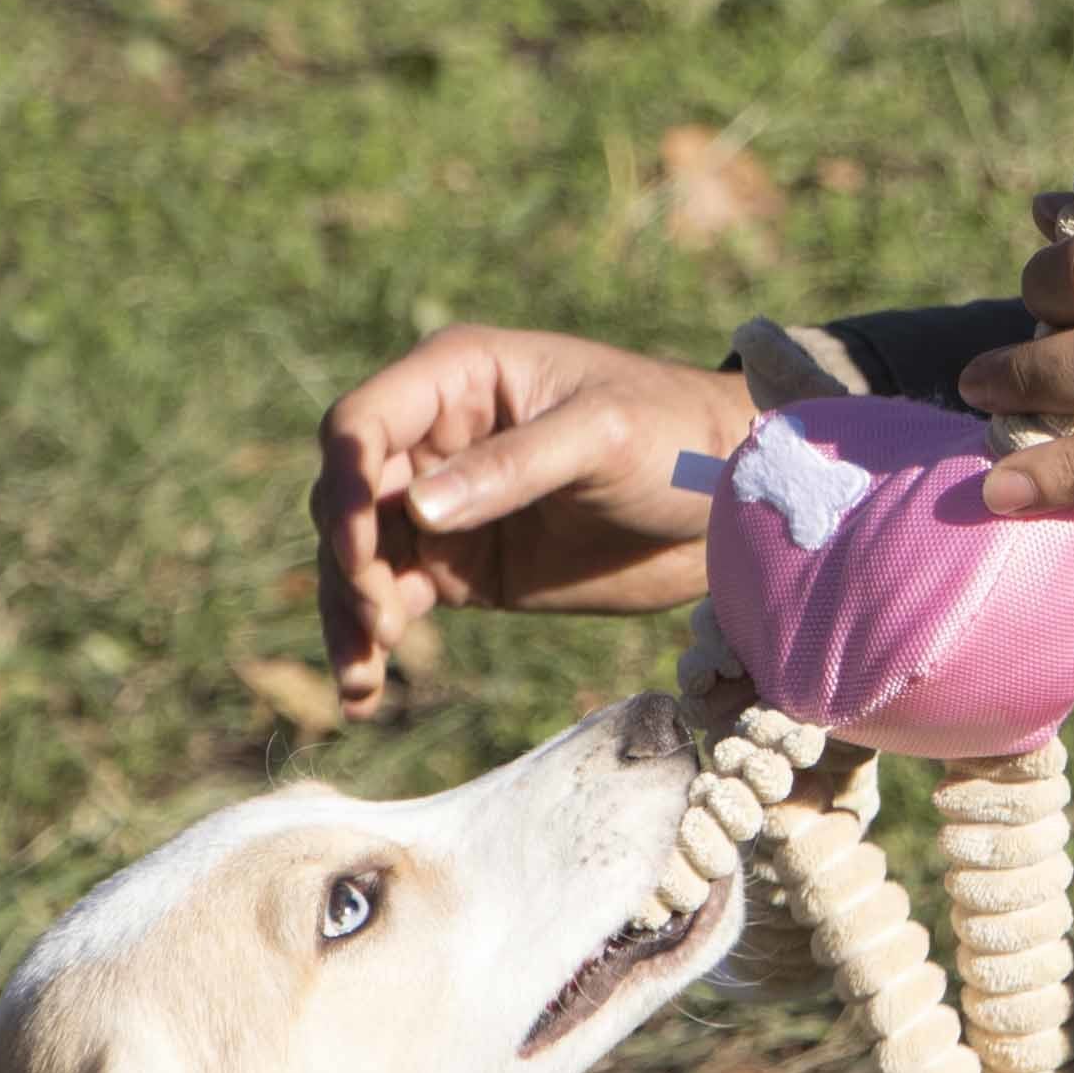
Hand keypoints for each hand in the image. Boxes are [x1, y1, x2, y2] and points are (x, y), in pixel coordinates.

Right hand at [313, 326, 755, 715]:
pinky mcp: (462, 567)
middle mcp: (435, 438)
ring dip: (348, 613)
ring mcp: (444, 507)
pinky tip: (364, 694)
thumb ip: (510, 468)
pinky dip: (372, 643)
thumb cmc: (673, 436)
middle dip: (347, 560)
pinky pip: (394, 601)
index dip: (344, 483)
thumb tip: (417, 510)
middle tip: (378, 619)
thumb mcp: (601, 437)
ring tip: (364, 672)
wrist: (730, 504)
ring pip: (358, 558)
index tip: (357, 548)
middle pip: (347, 496)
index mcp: (459, 378)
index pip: (362, 424)